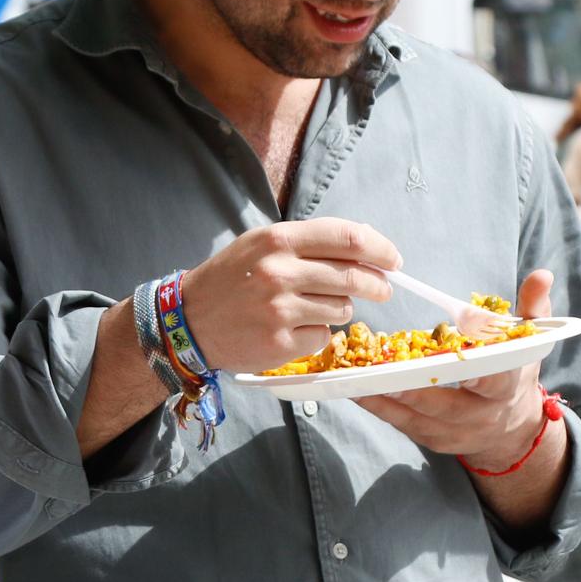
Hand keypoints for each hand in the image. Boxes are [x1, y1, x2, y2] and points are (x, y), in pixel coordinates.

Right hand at [181, 219, 401, 373]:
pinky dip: (317, 334)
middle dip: (377, 284)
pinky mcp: (280, 342)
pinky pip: (323, 337)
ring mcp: (280, 310)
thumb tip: (365, 246)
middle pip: (354, 277)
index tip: (393, 260)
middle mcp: (280, 272)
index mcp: (278, 241)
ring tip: (313, 308)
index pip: (347, 239)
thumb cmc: (228, 280)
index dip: (380, 249)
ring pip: (342, 309)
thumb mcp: (261, 246)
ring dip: (339, 309)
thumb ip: (307, 243)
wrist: (187, 321)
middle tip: (382, 289)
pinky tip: (294, 329)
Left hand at [355, 269, 556, 463]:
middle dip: (412, 387)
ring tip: (355, 374)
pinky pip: (402, 425)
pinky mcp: (433, 440)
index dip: (470, 370)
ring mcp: (455, 433)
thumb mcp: (529, 343)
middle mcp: (481, 416)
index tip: (446, 355)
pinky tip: (356, 389)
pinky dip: (379, 408)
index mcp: (506, 388)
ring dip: (384, 396)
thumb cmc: (516, 374)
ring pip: (416, 417)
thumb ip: (533, 309)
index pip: (492, 379)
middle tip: (380, 367)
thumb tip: (540, 274)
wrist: (512, 429)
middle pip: (444, 403)